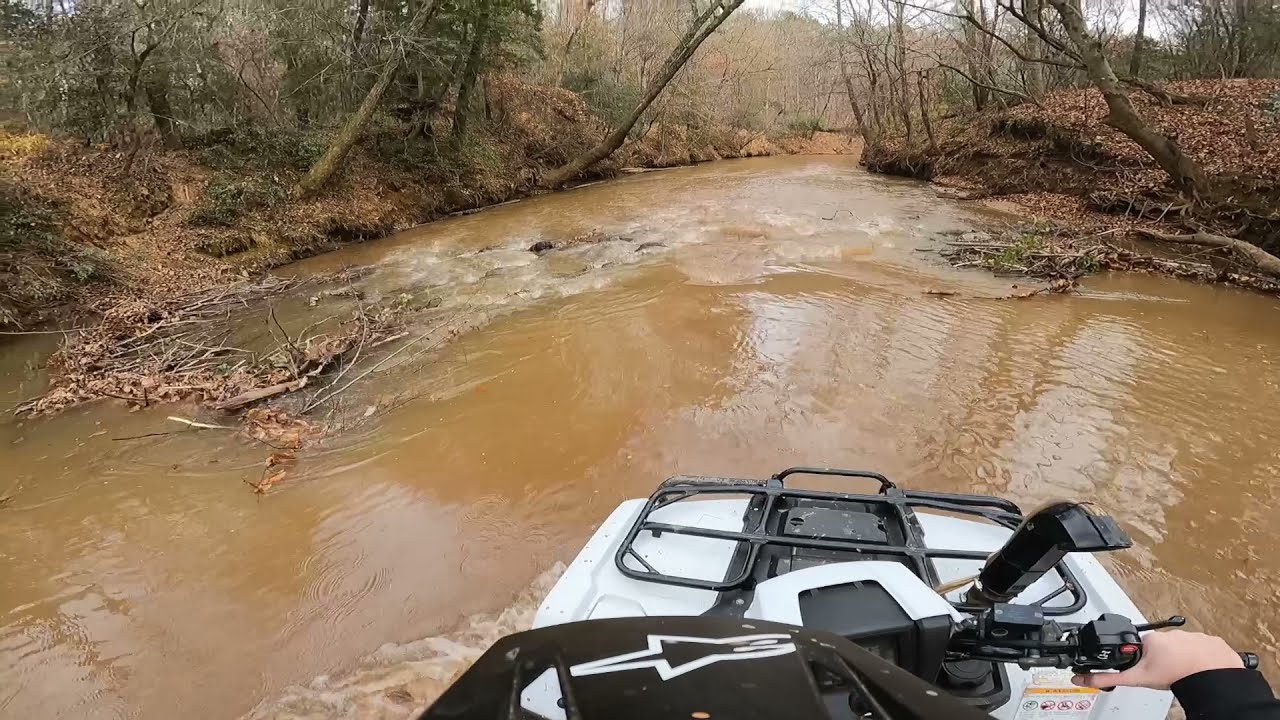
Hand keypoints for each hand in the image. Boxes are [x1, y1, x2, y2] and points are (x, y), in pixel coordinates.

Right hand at [1072, 630, 1244, 690]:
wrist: (1211, 679)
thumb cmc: (1176, 675)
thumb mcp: (1138, 679)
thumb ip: (1109, 678)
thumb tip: (1083, 679)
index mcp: (1153, 639)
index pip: (1143, 647)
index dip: (1145, 660)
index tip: (1151, 670)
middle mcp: (1173, 634)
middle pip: (1163, 647)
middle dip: (1164, 660)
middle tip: (1167, 673)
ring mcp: (1195, 637)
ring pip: (1185, 649)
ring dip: (1184, 659)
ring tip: (1184, 673)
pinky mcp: (1213, 642)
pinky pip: (1206, 649)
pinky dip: (1204, 659)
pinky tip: (1201, 669)